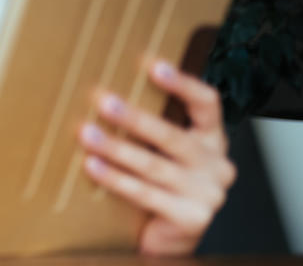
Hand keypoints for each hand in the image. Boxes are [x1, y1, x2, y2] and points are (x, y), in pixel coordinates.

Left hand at [78, 60, 235, 254]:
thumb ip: (151, 126)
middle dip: (134, 118)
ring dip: (116, 148)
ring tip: (86, 133)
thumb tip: (104, 91)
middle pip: (173, 136)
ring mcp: (207, 194)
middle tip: (103, 101)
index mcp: (212, 139)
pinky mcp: (192, 218)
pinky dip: (115, 179)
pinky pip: (146, 194)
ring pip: (154, 165)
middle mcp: (217, 164)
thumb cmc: (161, 183)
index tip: (153, 65)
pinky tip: (92, 166)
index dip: (182, 84)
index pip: (207, 103)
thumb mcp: (164, 150)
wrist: (170, 237)